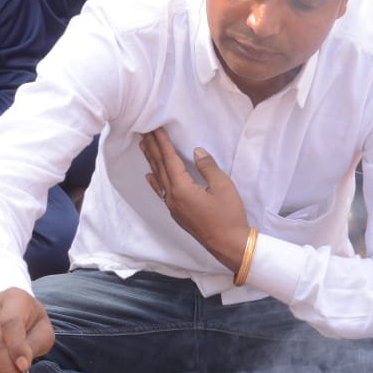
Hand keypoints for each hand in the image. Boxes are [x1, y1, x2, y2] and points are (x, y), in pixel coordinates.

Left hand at [139, 128, 249, 270]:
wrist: (228, 244)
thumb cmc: (229, 215)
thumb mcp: (223, 186)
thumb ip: (208, 167)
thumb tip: (196, 151)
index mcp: (182, 188)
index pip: (169, 159)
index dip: (162, 142)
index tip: (154, 128)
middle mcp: (172, 196)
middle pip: (160, 167)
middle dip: (153, 148)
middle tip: (143, 131)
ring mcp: (173, 206)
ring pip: (158, 178)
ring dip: (151, 161)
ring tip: (143, 146)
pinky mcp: (177, 213)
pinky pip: (161, 192)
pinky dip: (154, 181)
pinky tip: (149, 176)